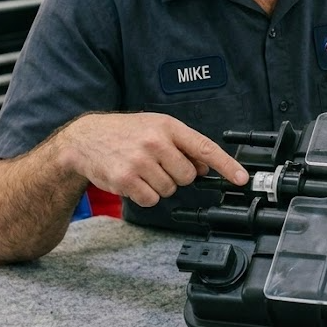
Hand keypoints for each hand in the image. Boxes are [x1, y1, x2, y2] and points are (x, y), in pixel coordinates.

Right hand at [59, 112, 247, 206]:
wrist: (85, 139)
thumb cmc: (125, 133)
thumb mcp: (156, 128)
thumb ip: (183, 146)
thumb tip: (205, 167)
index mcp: (168, 127)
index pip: (204, 148)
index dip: (226, 165)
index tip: (241, 178)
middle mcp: (155, 142)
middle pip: (187, 176)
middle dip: (177, 175)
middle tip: (158, 165)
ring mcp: (140, 161)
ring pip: (170, 189)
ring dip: (159, 185)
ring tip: (142, 170)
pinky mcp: (126, 179)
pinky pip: (151, 199)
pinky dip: (145, 195)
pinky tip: (133, 180)